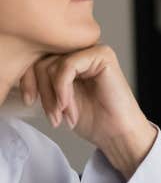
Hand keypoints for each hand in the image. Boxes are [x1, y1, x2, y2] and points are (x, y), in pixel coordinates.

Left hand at [19, 45, 155, 176]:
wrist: (117, 132)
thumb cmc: (93, 118)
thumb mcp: (57, 97)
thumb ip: (44, 81)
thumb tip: (20, 73)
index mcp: (72, 58)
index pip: (36, 59)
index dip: (28, 81)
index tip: (30, 101)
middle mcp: (82, 50)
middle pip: (42, 61)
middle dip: (42, 92)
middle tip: (52, 114)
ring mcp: (93, 50)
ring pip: (51, 65)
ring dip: (53, 95)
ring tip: (63, 114)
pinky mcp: (102, 55)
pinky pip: (67, 67)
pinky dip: (62, 89)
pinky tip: (68, 106)